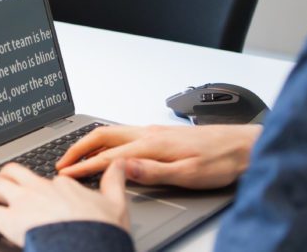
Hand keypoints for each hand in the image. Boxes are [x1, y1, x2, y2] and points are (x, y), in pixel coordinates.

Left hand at [0, 161, 129, 246]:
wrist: (90, 247)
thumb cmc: (102, 232)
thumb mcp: (116, 203)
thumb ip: (114, 182)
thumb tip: (119, 164)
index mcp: (64, 185)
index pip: (46, 179)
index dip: (37, 188)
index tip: (34, 196)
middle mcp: (41, 188)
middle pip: (14, 173)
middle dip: (2, 180)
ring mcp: (25, 203)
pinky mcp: (10, 220)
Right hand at [56, 124, 260, 188]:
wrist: (245, 146)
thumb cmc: (221, 161)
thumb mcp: (188, 173)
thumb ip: (153, 171)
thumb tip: (122, 168)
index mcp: (152, 145)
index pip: (108, 157)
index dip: (84, 167)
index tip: (66, 175)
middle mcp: (149, 133)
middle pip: (103, 135)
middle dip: (78, 148)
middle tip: (61, 162)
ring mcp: (154, 131)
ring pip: (112, 131)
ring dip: (90, 142)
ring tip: (77, 155)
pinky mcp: (161, 133)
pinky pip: (124, 132)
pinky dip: (106, 140)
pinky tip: (107, 149)